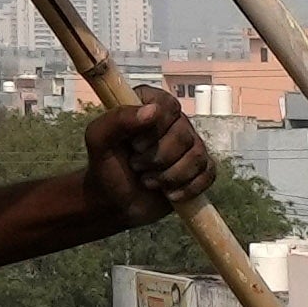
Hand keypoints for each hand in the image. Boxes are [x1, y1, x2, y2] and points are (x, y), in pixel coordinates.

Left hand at [77, 86, 214, 226]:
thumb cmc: (105, 167)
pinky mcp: (199, 168)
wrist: (114, 202)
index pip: (168, 105)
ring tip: (148, 181)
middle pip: (184, 134)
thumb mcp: (98, 140)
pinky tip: (169, 194)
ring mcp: (189, 144)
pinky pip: (209, 174)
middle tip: (137, 166)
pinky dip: (188, 188)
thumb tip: (153, 111)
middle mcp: (173, 121)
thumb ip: (117, 120)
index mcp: (149, 104)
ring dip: (170, 176)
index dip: (154, 128)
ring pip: (198, 155)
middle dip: (158, 158)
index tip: (134, 145)